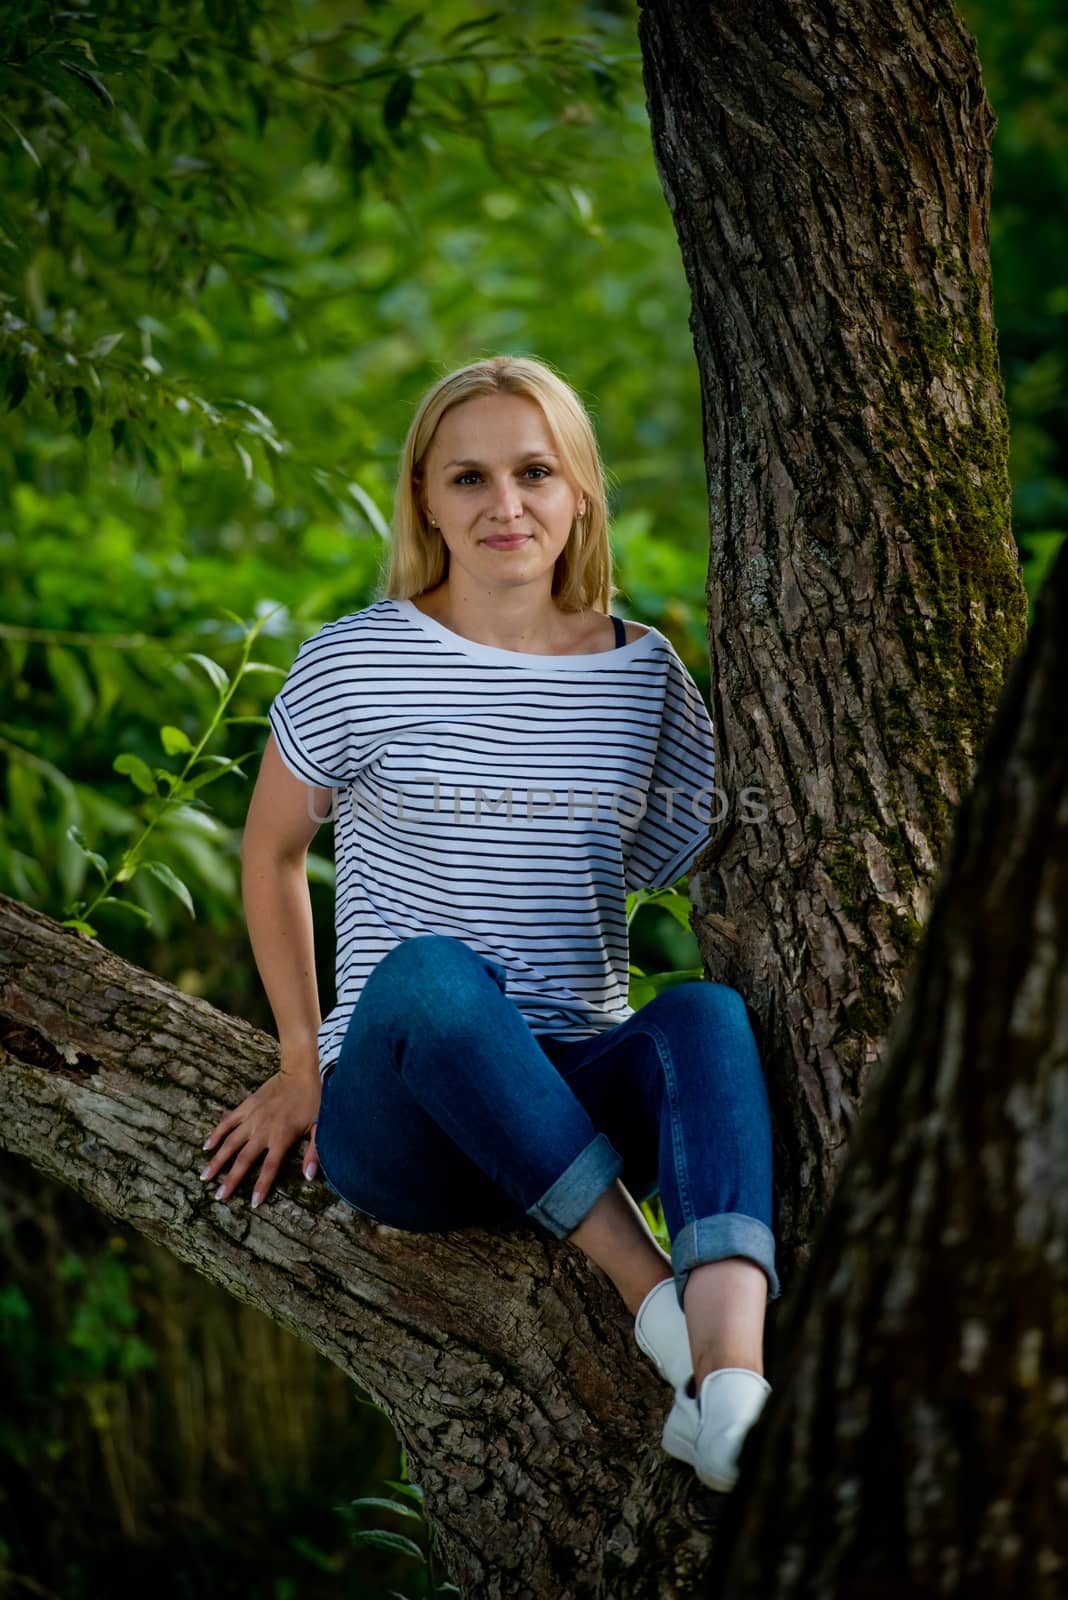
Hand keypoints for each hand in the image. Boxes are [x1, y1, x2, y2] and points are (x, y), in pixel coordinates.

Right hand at [199, 1068, 321, 1208]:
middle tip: (219, 1195)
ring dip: (217, 1159)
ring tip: (205, 1176)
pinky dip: (216, 1134)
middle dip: (231, 1179)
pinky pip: (227, 1122)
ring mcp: (252, 1117)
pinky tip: (206, 1146)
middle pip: (244, 1159)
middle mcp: (263, 1130)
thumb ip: (314, 1153)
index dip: (261, 1187)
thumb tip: (309, 1177)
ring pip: (230, 1142)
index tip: (252, 1204)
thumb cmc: (316, 1099)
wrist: (303, 1070)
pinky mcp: (246, 1106)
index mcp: (282, 1137)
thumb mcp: (322, 1126)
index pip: (269, 1168)